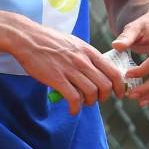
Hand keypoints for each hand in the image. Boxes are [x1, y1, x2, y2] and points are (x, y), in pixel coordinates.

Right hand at [10, 22, 125, 115]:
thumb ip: (86, 56)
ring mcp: (71, 70)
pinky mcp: (57, 79)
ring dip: (89, 103)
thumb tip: (96, 70)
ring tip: (83, 103)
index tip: (119, 93)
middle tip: (98, 100)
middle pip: (105, 85)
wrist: (28, 38)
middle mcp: (83, 61)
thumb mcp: (75, 44)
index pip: (113, 71)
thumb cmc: (50, 41)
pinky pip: (73, 98)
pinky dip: (75, 108)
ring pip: (91, 93)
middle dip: (105, 96)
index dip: (120, 86)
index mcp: (89, 52)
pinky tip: (72, 110)